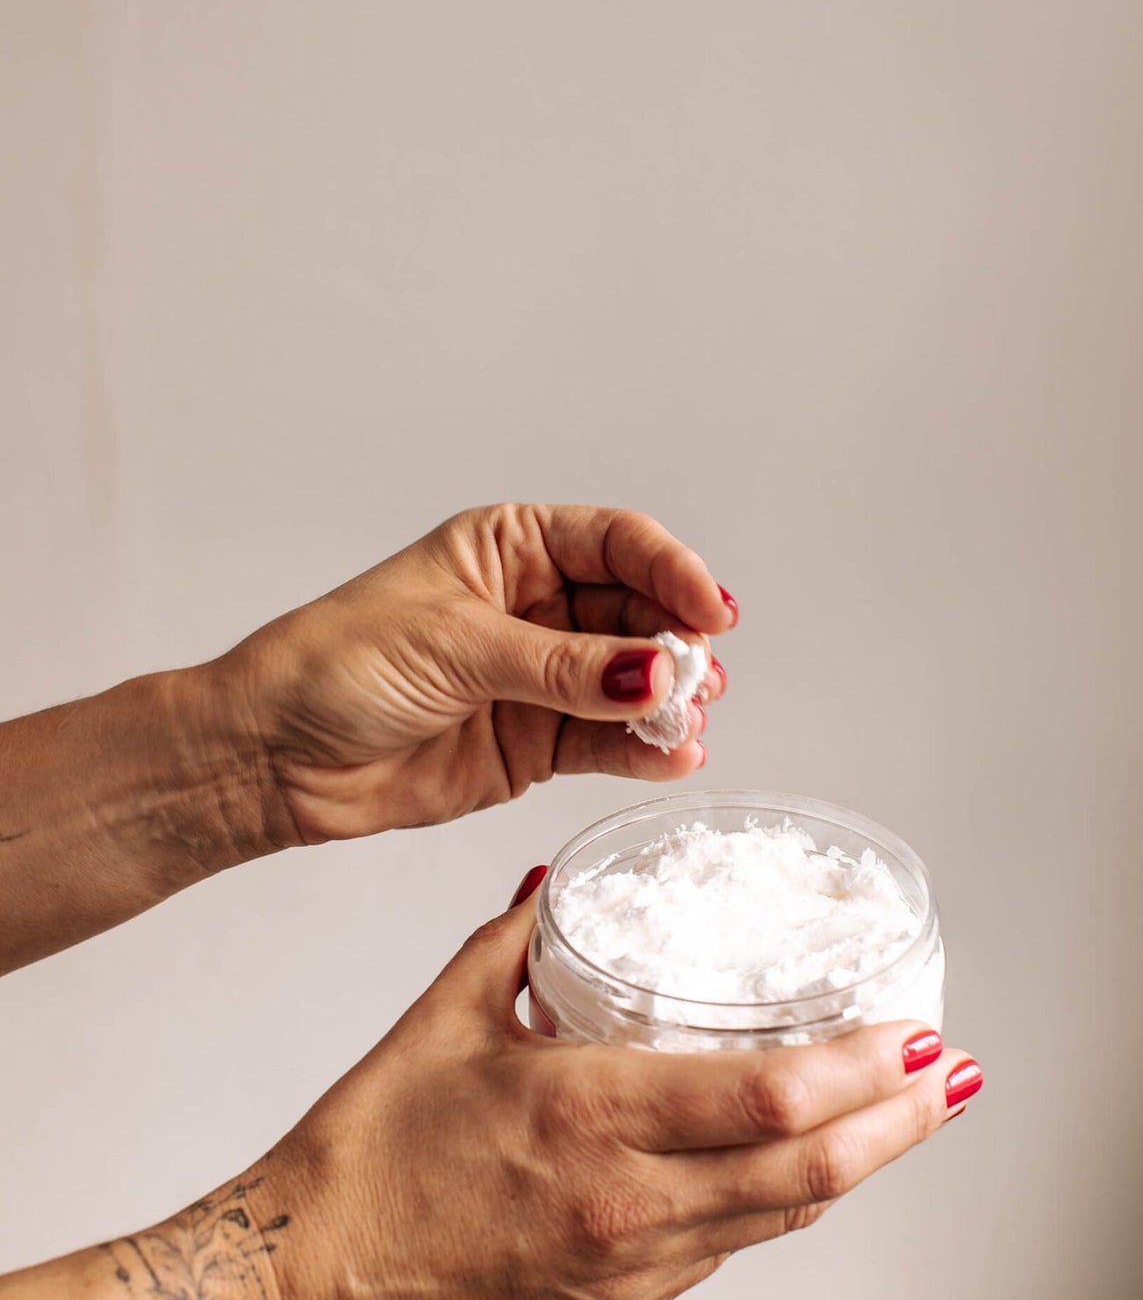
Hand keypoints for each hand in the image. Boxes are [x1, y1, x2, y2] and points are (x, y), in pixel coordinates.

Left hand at [220, 504, 735, 846]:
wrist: (275, 757)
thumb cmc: (336, 667)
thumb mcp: (455, 647)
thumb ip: (560, 666)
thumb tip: (653, 673)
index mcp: (510, 548)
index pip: (616, 542)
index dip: (672, 570)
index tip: (710, 610)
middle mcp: (534, 606)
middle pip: (637, 612)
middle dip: (676, 642)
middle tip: (699, 677)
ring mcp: (540, 678)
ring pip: (632, 681)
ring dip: (670, 700)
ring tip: (689, 721)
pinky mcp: (535, 744)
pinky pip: (608, 742)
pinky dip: (644, 751)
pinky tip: (673, 757)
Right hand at [261, 883, 981, 1299]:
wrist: (311, 1277)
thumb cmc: (371, 1149)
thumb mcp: (446, 1015)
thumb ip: (521, 941)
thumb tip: (564, 886)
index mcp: (589, 1118)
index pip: (770, 1100)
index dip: (865, 1071)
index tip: (917, 1033)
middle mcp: (626, 1207)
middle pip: (810, 1175)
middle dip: (900, 1124)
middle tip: (955, 1077)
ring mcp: (628, 1275)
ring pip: (779, 1223)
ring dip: (853, 1167)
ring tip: (902, 1116)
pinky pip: (722, 1255)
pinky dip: (773, 1207)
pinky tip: (792, 1171)